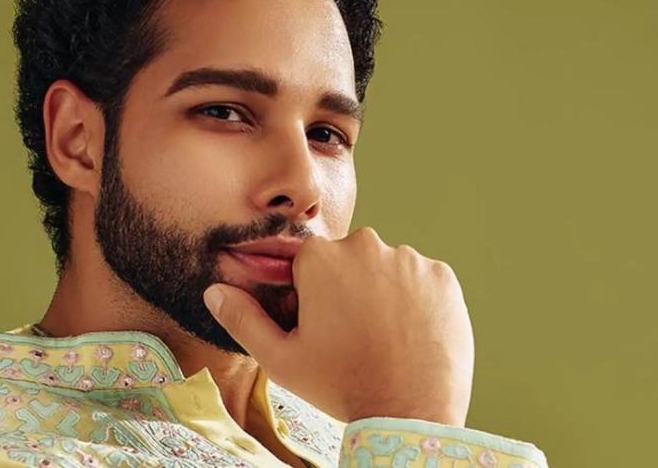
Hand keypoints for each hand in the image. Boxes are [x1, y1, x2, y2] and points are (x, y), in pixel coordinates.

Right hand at [203, 226, 473, 425]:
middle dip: (349, 288)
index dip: (312, 297)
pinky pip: (423, 280)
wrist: (408, 413)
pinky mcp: (443, 276)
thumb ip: (242, 319)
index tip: (323, 326)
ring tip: (384, 337)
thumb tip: (214, 290)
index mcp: (320, 257)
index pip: (310, 265)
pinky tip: (410, 333)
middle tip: (354, 334)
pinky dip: (417, 300)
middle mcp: (366, 245)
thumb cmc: (339, 384)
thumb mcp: (280, 358)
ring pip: (388, 268)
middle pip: (350, 260)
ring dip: (384, 292)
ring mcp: (409, 259)